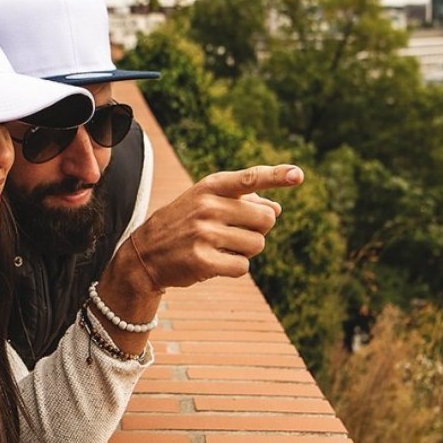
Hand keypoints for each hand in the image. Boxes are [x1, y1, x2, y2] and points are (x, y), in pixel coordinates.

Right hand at [124, 164, 303, 289]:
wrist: (144, 254)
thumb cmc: (184, 224)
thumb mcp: (206, 202)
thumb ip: (242, 200)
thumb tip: (277, 209)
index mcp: (210, 187)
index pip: (249, 178)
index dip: (276, 176)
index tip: (299, 175)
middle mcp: (207, 207)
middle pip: (265, 219)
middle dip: (258, 229)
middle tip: (233, 232)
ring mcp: (204, 234)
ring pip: (257, 245)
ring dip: (246, 250)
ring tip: (220, 247)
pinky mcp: (203, 261)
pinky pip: (243, 266)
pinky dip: (235, 267)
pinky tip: (214, 262)